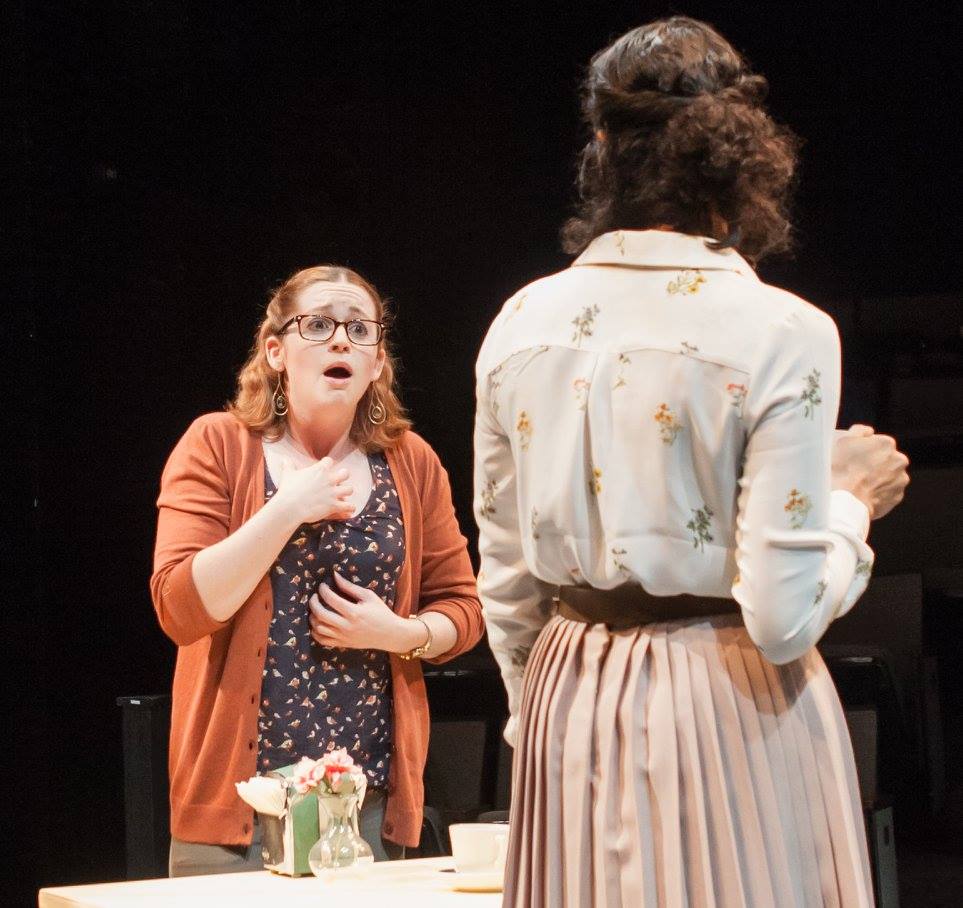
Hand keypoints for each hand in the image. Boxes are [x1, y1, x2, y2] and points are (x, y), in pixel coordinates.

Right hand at [271, 456, 354, 524]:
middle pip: (345, 473)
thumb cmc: (288, 490)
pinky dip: (350, 508)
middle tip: (339, 479)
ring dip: (347, 492)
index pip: (329, 461)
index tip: (325, 467)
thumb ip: (288, 466)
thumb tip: (284, 459)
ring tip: (344, 494)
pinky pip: (349, 506)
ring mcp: (333, 493)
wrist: (290, 507)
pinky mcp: (334, 505)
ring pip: (350, 489)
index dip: (327, 464)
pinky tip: (349, 508)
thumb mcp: (288, 475)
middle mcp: (329, 480)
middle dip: (344, 476)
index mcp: (320, 470)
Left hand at [308, 572, 422, 651]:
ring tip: (315, 610)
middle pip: (320, 614)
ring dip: (313, 617)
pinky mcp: (343, 644)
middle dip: (313, 603)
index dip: (323, 590)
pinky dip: (315, 633)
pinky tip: (317, 624)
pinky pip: (323, 640)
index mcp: (353, 612)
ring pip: (319, 628)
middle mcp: (346, 626)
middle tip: (314, 597)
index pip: (331, 599)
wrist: (390, 634)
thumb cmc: (381, 613)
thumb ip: (350, 587)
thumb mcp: (368, 596)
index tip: (322, 586)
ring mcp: (343, 637)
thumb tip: (335, 576)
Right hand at [831, 424, 909, 519]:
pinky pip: (888, 491)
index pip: (877, 442)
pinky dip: (879, 492)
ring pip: (889, 475)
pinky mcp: (897, 496)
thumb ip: (859, 431)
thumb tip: (868, 431)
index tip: (853, 458)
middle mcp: (899, 460)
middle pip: (886, 459)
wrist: (844, 501)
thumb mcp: (841, 441)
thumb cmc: (840, 469)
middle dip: (874, 463)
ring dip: (878, 477)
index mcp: (886, 443)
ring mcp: (900, 479)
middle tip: (856, 471)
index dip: (864, 450)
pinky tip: (864, 493)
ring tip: (859, 484)